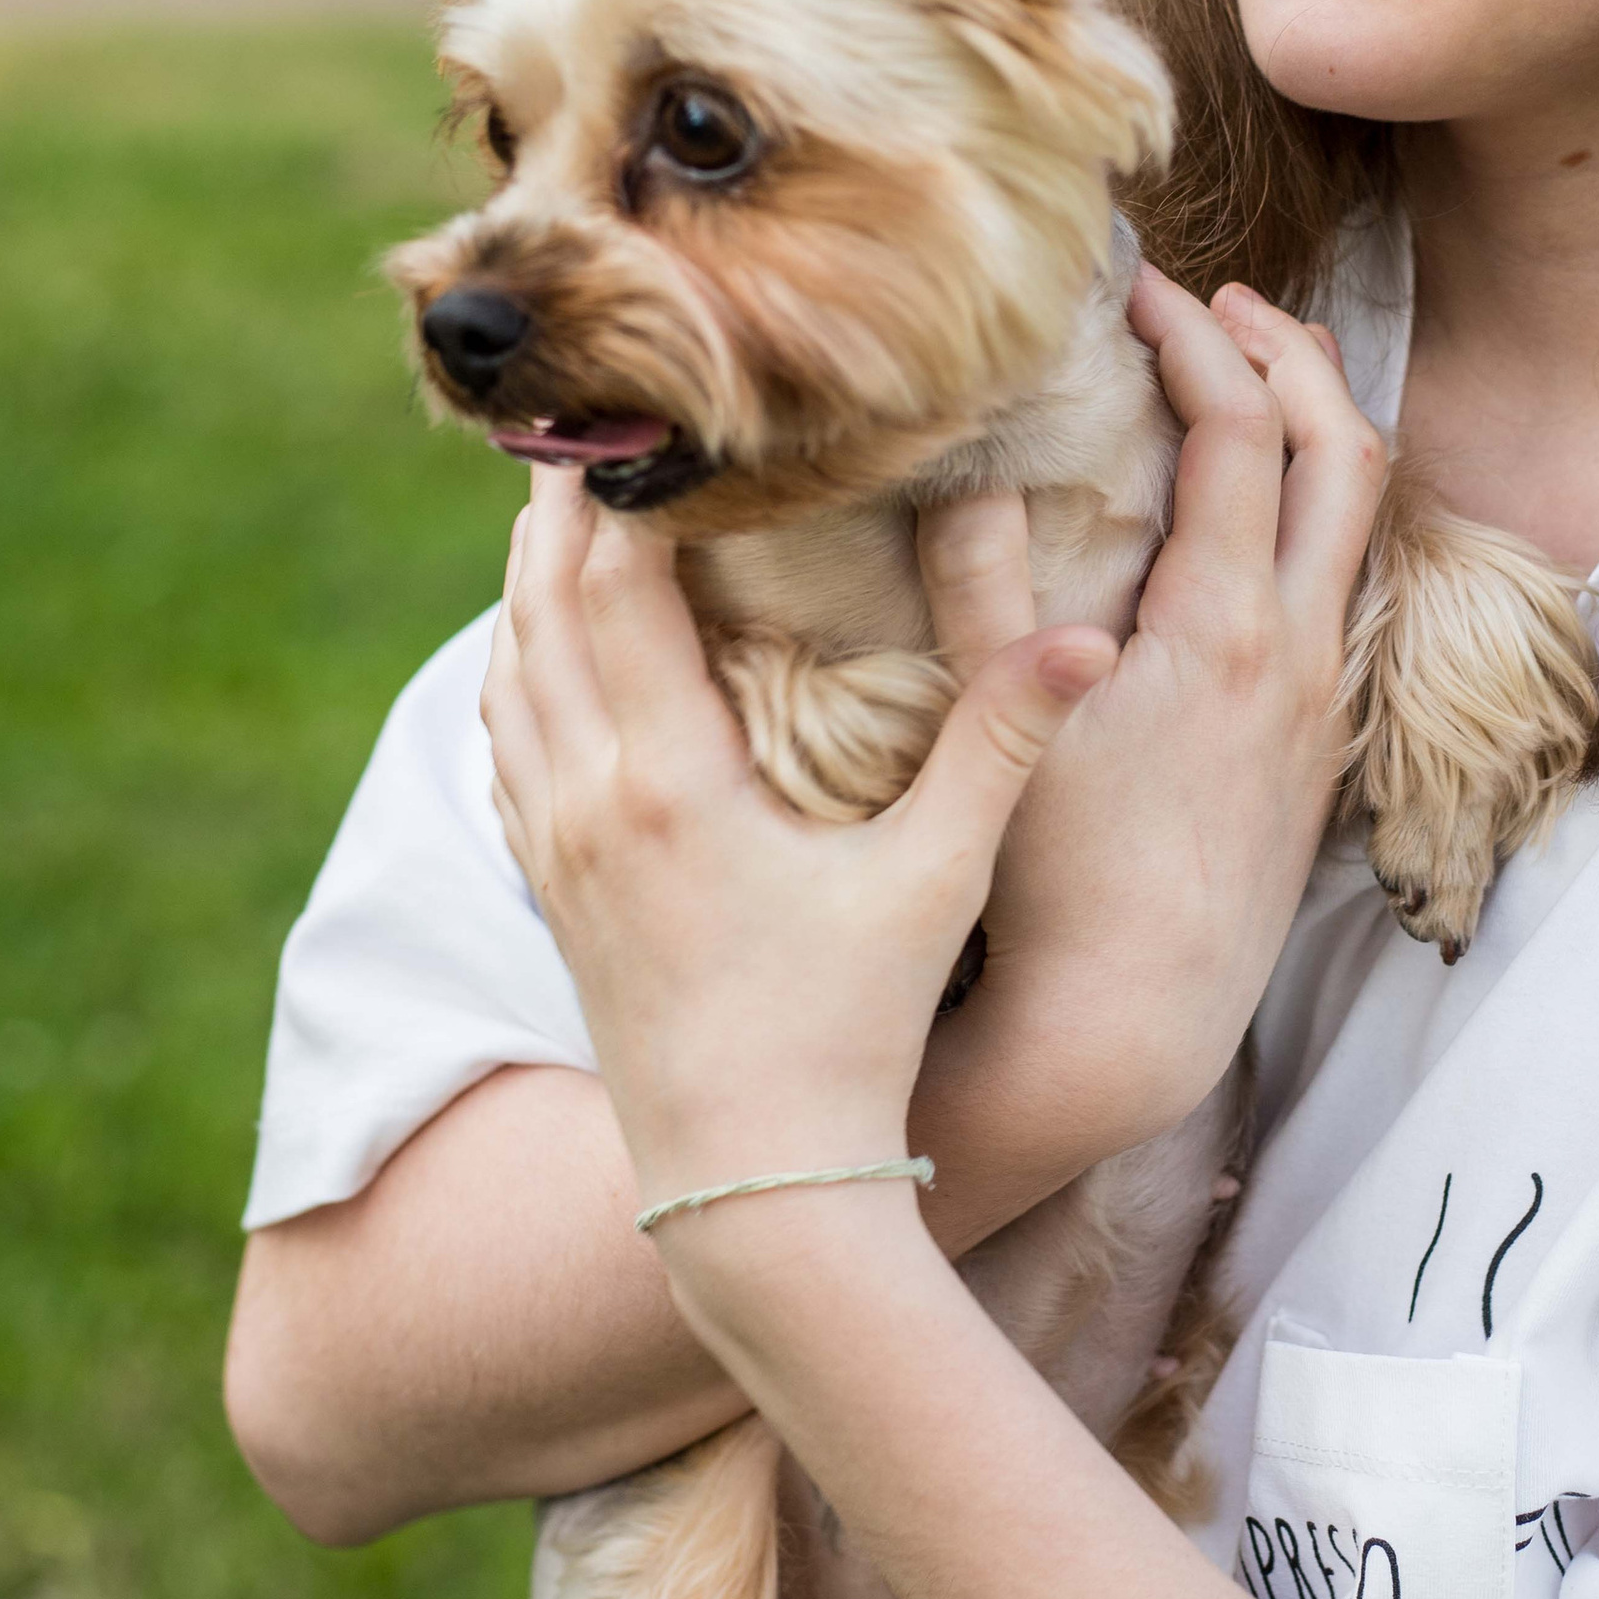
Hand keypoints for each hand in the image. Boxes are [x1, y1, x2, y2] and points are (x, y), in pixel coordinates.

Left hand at [481, 467, 1111, 1229]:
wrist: (748, 1191)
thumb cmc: (852, 1037)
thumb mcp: (937, 885)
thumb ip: (1000, 749)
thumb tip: (1088, 642)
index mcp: (671, 782)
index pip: (615, 587)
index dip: (620, 490)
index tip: (642, 408)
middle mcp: (590, 804)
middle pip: (539, 609)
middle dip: (558, 510)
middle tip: (591, 419)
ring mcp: (559, 852)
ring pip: (510, 672)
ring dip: (530, 583)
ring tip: (564, 509)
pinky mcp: (555, 895)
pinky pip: (510, 744)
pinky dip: (521, 668)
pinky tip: (549, 649)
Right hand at [912, 267, 1388, 1167]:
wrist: (1134, 1022)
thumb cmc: (1052, 886)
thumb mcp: (994, 723)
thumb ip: (978, 584)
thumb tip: (966, 464)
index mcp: (1225, 628)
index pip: (1240, 428)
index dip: (1193, 336)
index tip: (1135, 288)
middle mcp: (1301, 653)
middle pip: (1341, 448)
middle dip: (1287, 352)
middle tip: (1217, 300)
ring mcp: (1323, 700)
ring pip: (1360, 518)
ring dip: (1314, 426)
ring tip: (1251, 375)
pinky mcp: (1319, 746)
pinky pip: (1344, 582)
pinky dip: (1310, 508)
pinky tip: (1249, 517)